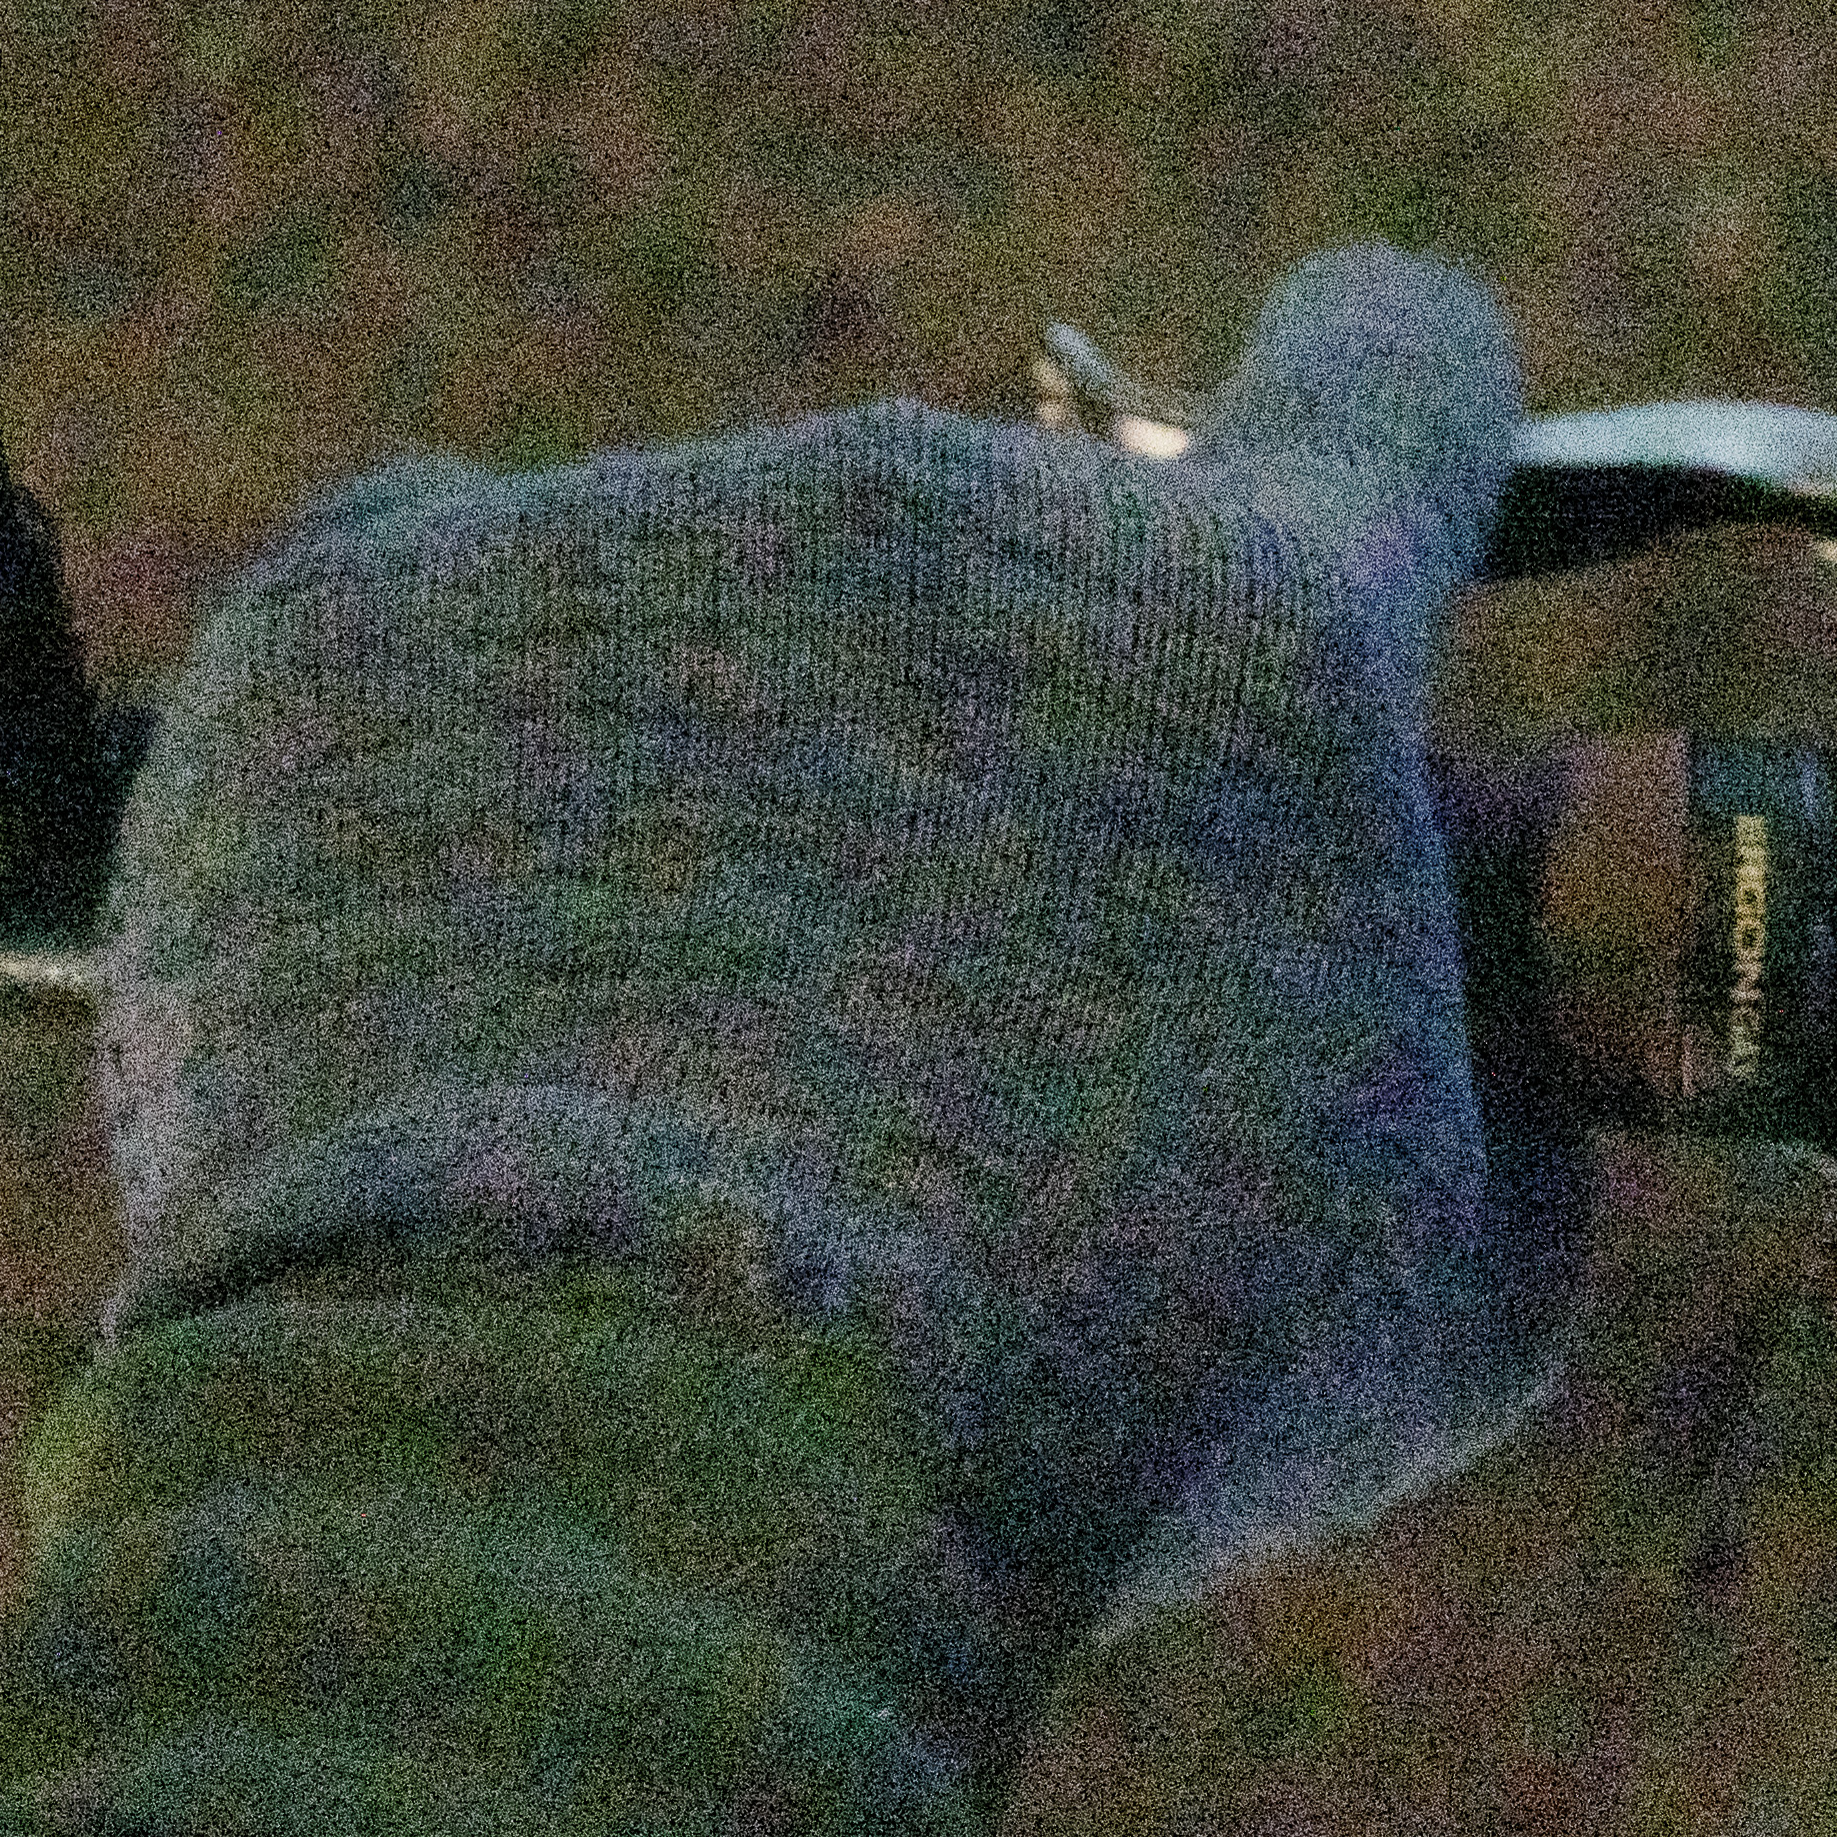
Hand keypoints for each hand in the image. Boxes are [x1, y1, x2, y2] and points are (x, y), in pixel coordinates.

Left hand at [92, 243, 1566, 1636]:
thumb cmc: (1077, 1413)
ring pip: (722, 614)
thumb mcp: (1442, 1300)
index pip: (1394, 359)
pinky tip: (463, 989)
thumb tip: (1456, 1049)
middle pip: (1015, 570)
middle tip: (952, 1043)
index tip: (1341, 520)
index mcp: (1255, 629)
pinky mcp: (354, 617)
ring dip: (731, 785)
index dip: (1386, 428)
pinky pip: (431, 617)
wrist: (603, 1477)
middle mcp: (952, 508)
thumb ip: (1482, 1085)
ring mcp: (638, 535)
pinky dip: (457, 779)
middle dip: (1013, 754)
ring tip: (670, 1098)